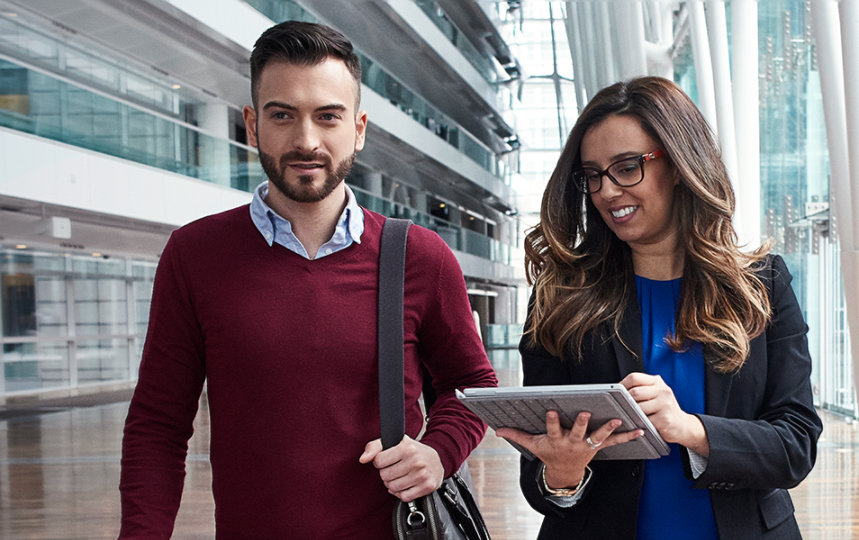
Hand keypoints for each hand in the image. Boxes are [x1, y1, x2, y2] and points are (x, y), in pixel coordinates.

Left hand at [359, 435, 443, 501]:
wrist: (438, 458)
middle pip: (384, 476)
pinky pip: (404, 497)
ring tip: (399, 477)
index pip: (378, 461)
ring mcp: (422, 475)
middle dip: (386, 474)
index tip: (386, 460)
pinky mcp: (427, 486)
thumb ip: (374, 447)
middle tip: (394, 469)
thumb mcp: (395, 442)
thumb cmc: (414, 450)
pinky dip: (401, 493)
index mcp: (406, 448)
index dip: (379, 462)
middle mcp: (415, 461)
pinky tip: (405, 485)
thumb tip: (362, 459)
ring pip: (393, 487)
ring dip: (392, 484)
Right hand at [496, 410, 642, 488]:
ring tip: (619, 419)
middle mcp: (573, 442)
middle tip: (587, 413)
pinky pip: (615, 442)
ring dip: (609, 429)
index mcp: (556, 440)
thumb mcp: (532, 445)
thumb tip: (497, 430)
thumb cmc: (549, 453)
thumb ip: (517, 435)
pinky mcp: (598, 447)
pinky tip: (640, 429)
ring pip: (599, 437)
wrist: (565, 473)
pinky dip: (627, 436)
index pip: (553, 429)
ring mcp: (587, 445)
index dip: (551, 421)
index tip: (551, 411)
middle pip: (578, 432)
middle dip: (582, 423)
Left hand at [621, 372, 708, 455]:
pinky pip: (645, 421)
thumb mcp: (655, 394)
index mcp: (658, 382)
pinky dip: (640, 423)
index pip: (635, 377)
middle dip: (626, 401)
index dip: (622, 385)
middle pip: (635, 392)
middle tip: (622, 407)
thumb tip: (617, 390)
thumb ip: (641, 389)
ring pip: (638, 408)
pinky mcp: (665, 419)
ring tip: (632, 416)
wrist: (683, 425)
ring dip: (632, 414)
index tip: (616, 392)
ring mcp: (665, 405)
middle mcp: (663, 391)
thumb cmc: (664, 409)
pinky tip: (641, 424)